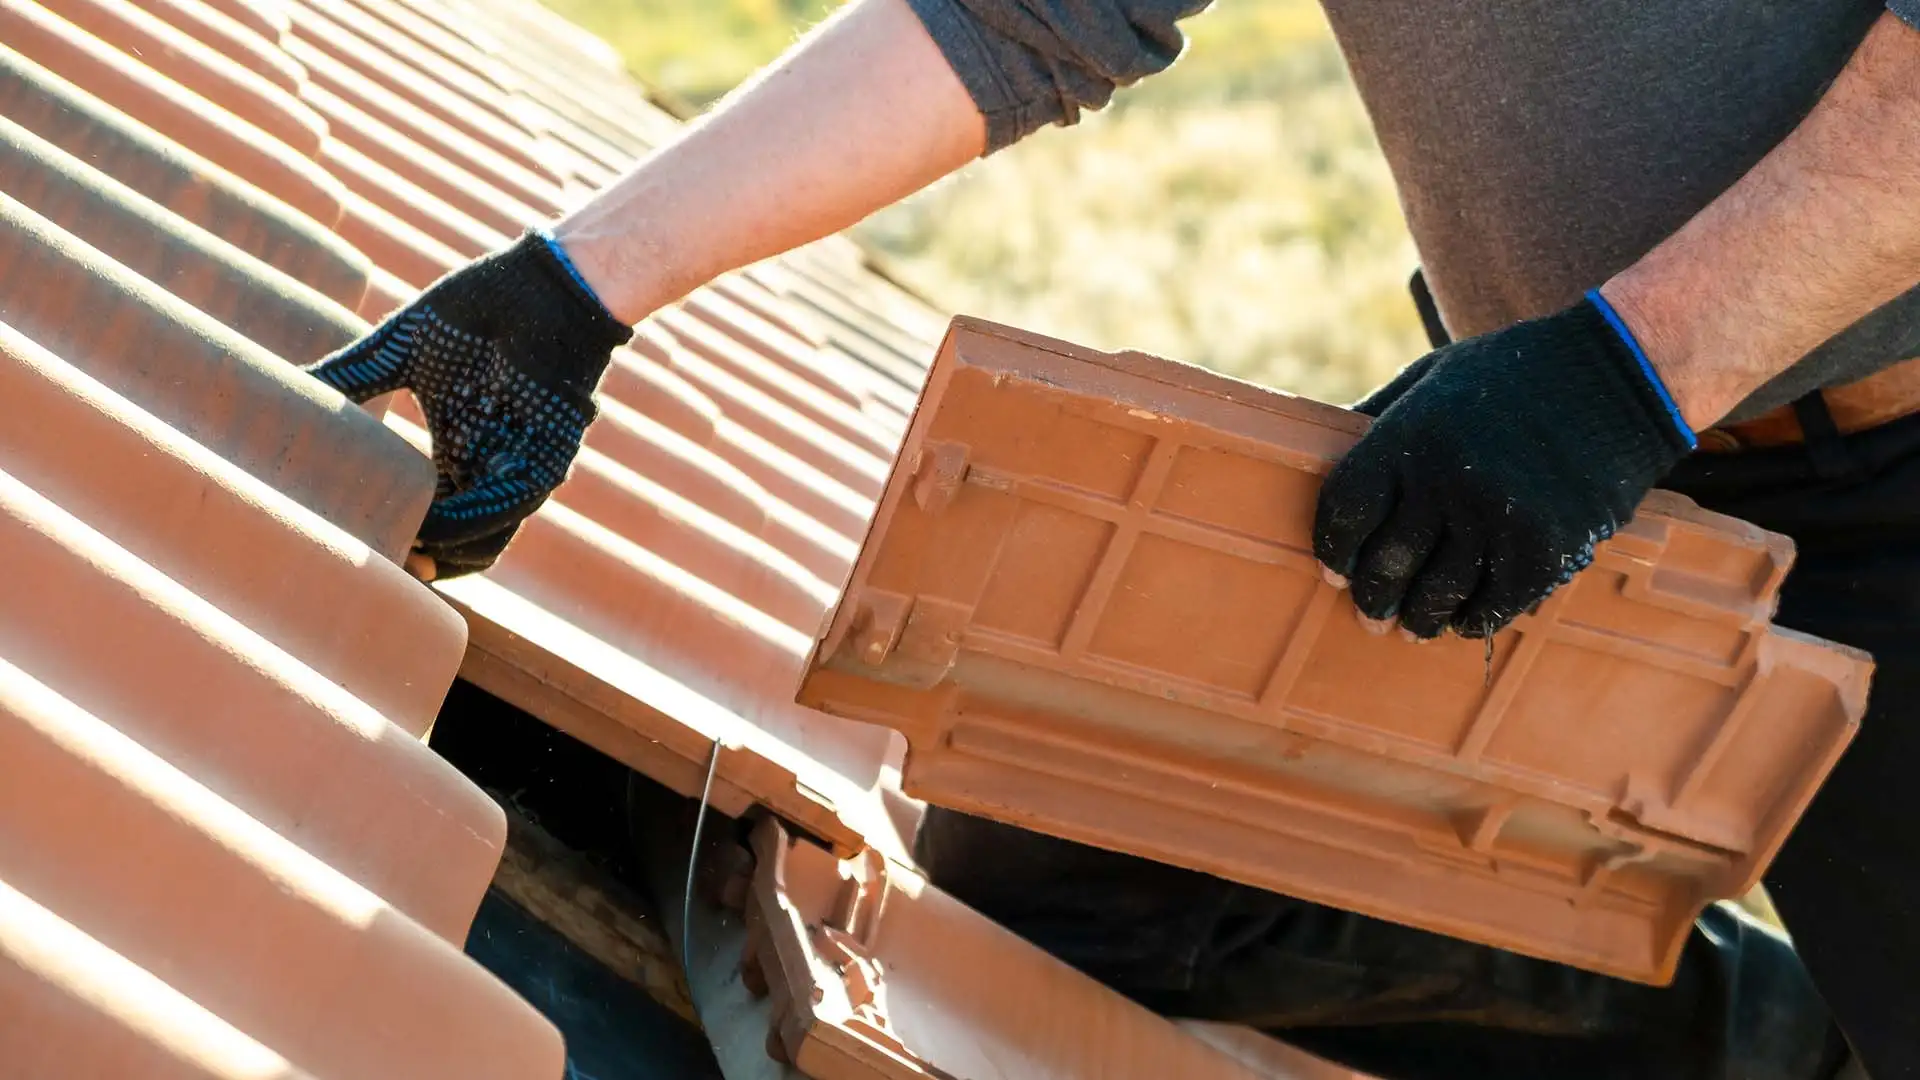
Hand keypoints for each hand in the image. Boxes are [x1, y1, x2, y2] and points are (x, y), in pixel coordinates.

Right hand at [305, 232, 630, 577]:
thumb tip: (276, 388)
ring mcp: (518, 472)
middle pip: (450, 546)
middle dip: (407, 564)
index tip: (338, 543)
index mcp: (455, 453)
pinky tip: (425, 532)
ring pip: (480, 544)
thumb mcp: (398, 351)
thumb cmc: (478, 308)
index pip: (421, 518)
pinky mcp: (546, 461)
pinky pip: (505, 510)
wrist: (543, 282)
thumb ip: (347, 377)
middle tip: (356, 571)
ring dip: (434, 558)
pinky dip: (464, 527)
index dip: (388, 538)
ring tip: (385, 562)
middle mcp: (486, 472)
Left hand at [1313, 293, 1695, 639]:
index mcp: (1408, 436)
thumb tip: (1319, 452)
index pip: (1345, 513)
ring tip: (1414, 627)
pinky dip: (1472, 621)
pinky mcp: (1545, 549)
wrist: (1618, 377)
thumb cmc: (1512, 375)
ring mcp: (1496, 518)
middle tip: (1371, 615)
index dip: (1333, 550)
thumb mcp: (1432, 378)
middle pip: (1384, 565)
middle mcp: (1445, 480)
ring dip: (1418, 620)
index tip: (1333, 571)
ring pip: (1435, 596)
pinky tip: (1464, 620)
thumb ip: (1379, 419)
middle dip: (1372, 599)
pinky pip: (1492, 607)